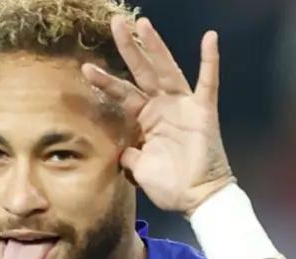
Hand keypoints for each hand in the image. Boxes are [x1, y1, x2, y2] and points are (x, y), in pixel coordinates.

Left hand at [82, 17, 232, 216]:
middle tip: (115, 22)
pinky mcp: (203, 111)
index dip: (105, 81)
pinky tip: (209, 38)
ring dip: (155, 47)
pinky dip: (209, 61)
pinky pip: (208, 82)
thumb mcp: (139, 170)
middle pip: (142, 72)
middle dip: (129, 48)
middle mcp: (163, 107)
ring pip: (167, 70)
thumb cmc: (170, 186)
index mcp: (146, 119)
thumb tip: (121, 152)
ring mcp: (184, 107)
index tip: (86, 67)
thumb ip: (130, 155)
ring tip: (143, 24)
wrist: (197, 199)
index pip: (122, 94)